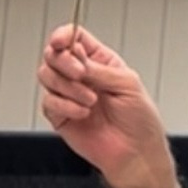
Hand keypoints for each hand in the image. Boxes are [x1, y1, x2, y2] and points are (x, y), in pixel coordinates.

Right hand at [37, 25, 170, 187]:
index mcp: (101, 62)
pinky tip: (84, 113)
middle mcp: (82, 75)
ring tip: (91, 100)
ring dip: (68, 86)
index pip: (75, 38)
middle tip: (80, 74)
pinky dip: (65, 105)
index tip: (61, 42)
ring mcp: (69, 94)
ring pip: (47, 75)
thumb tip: (74, 57)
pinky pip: (49, 101)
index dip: (63, 35)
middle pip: (54, 54)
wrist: (135, 152)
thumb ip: (99, 69)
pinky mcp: (59, 114)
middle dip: (63, 61)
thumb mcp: (128, 84)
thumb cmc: (140, 119)